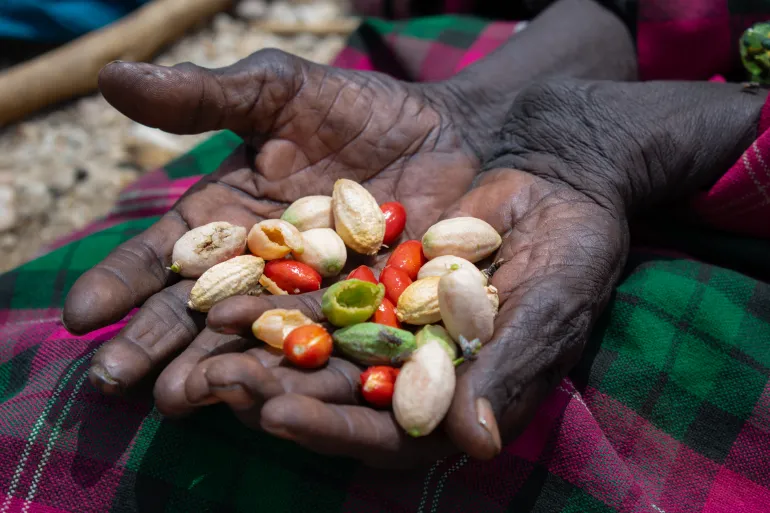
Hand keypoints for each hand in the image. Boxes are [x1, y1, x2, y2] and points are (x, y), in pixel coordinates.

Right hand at [62, 49, 489, 403]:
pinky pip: (331, 347)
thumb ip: (205, 96)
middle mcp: (266, 270)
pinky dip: (302, 369)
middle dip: (158, 343)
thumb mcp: (281, 91)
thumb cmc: (362, 109)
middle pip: (202, 309)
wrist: (452, 133)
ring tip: (178, 398)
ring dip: (217, 368)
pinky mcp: (369, 320)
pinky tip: (271, 396)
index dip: (125, 280)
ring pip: (257, 338)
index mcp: (232, 220)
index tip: (84, 311)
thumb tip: (111, 77)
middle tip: (118, 379)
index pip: (169, 255)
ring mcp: (316, 300)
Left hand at [176, 80, 765, 466]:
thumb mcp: (554, 296)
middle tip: (191, 387)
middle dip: (247, 385)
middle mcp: (375, 341)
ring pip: (274, 321)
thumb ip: (511, 364)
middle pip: (303, 379)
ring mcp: (347, 285)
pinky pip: (275, 251)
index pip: (366, 423)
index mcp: (423, 378)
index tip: (272, 414)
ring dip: (218, 335)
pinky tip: (184, 271)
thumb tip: (476, 444)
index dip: (321, 424)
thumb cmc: (570, 240)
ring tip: (159, 348)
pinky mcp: (326, 232)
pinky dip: (233, 260)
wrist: (548, 152)